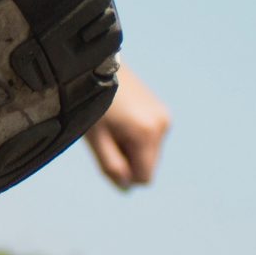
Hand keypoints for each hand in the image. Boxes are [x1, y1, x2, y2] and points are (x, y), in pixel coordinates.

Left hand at [86, 61, 169, 190]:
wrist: (99, 66)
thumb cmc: (91, 103)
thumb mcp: (96, 139)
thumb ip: (111, 165)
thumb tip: (127, 188)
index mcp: (145, 134)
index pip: (144, 178)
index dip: (125, 174)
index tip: (108, 154)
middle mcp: (161, 126)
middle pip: (149, 166)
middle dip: (129, 160)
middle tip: (108, 137)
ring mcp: (164, 118)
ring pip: (151, 154)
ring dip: (133, 148)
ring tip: (115, 126)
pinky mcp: (162, 112)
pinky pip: (151, 139)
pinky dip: (138, 138)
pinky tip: (123, 120)